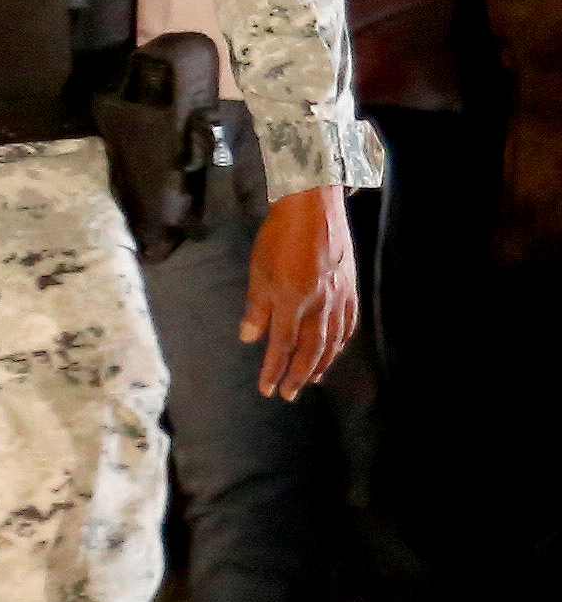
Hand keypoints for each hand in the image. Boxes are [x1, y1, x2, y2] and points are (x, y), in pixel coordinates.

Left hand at [240, 185, 358, 398]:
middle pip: (310, 350)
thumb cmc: (279, 236)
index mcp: (292, 300)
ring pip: (332, 341)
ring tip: (311, 381)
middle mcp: (319, 304)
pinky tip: (335, 350)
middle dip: (298, 375)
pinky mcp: (350, 288)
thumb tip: (250, 339)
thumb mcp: (258, 270)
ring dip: (321, 364)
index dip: (274, 369)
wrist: (314, 207)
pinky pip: (348, 324)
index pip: (283, 345)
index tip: (267, 389)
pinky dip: (341, 343)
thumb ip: (256, 307)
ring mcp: (338, 297)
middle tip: (288, 395)